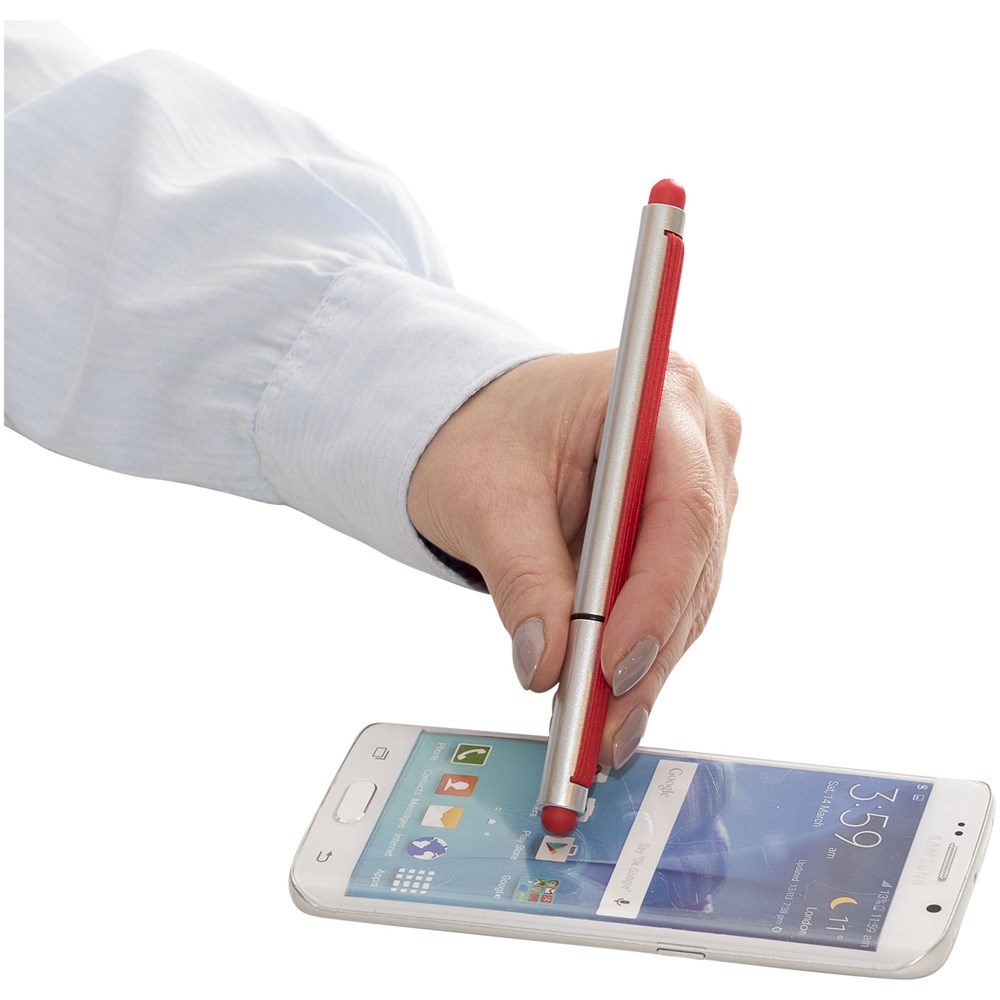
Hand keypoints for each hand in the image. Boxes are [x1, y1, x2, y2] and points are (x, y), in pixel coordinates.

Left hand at [408, 350, 739, 766]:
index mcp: (660, 397)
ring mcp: (701, 484)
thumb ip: (521, 576)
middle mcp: (698, 436)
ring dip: (648, 666)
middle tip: (603, 725)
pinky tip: (610, 700)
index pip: (681, 504)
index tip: (613, 663)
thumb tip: (546, 663)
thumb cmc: (484, 435)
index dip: (655, 593)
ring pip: (691, 592)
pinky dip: (642, 651)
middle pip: (692, 559)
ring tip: (601, 729)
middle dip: (647, 649)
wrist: (486, 429)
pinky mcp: (685, 529)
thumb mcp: (486, 497)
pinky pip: (676, 599)